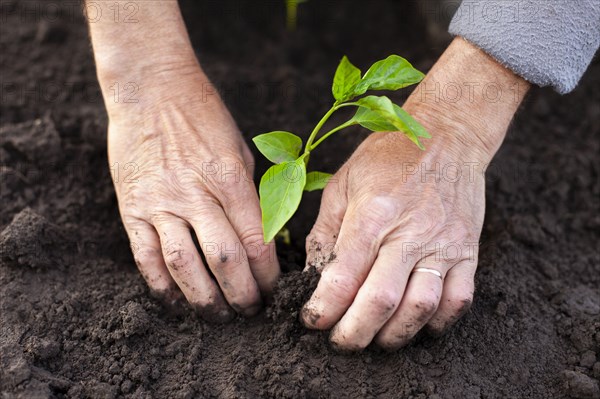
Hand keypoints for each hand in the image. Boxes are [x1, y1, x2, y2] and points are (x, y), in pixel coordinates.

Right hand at [88, 1, 277, 320]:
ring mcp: (160, 203)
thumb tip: (265, 241)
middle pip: (225, 260)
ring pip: (184, 265)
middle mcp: (196, 194)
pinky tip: (176, 301)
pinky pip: (146, 256)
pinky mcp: (132, 207)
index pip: (257, 241)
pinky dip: (161, 285)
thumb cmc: (205, 117)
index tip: (274, 290)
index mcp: (230, 178)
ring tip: (218, 315)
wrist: (152, 88)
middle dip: (242, 295)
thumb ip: (250, 196)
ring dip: (204, 299)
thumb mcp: (240, 151)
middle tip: (251, 310)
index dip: (268, 275)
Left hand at [301, 38, 529, 349]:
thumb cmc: (387, 158)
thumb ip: (325, 231)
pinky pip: (458, 300)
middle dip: (354, 333)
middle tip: (340, 343)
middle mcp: (408, 234)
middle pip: (380, 301)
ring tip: (375, 338)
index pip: (343, 276)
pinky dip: (436, 323)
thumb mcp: (343, 184)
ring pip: (420, 308)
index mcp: (371, 215)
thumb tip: (314, 275)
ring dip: (393, 335)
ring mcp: (442, 245)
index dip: (323, 308)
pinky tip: (417, 326)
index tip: (311, 321)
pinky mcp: (467, 251)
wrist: (447, 136)